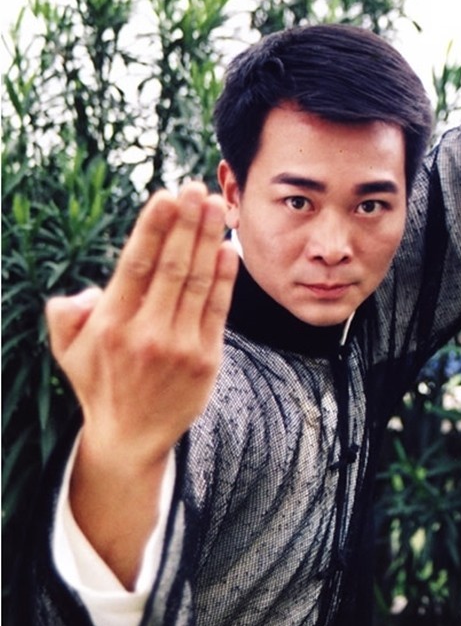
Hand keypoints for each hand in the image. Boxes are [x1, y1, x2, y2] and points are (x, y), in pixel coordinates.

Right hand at [46, 182, 237, 587]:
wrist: (131, 437)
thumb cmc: (99, 382)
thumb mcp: (67, 350)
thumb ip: (67, 313)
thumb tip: (90, 290)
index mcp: (110, 325)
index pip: (136, 265)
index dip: (155, 227)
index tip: (168, 195)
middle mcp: (146, 334)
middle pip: (172, 267)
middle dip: (187, 223)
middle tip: (198, 188)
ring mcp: (180, 348)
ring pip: (197, 283)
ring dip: (209, 240)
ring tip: (217, 207)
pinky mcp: (206, 360)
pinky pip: (218, 310)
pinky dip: (224, 277)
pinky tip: (228, 249)